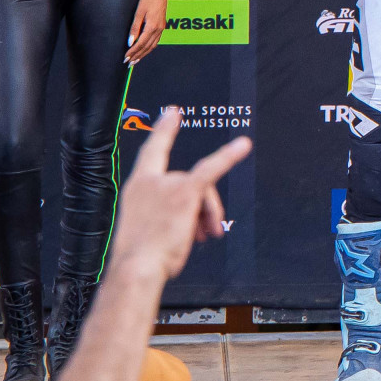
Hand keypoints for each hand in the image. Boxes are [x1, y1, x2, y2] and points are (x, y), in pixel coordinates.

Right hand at [107, 107, 250, 282]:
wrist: (136, 268)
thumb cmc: (141, 257)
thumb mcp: (150, 231)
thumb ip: (168, 217)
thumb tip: (197, 223)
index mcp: (137, 187)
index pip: (151, 153)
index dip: (163, 132)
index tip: (173, 112)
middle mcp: (151, 181)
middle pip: (190, 181)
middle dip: (201, 208)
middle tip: (206, 233)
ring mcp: (168, 184)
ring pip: (203, 190)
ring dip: (207, 215)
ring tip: (205, 236)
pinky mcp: (186, 191)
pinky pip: (212, 168)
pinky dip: (229, 156)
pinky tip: (244, 146)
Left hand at [124, 0, 169, 63]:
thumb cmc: (148, 0)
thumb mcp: (138, 13)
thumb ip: (134, 28)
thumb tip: (130, 42)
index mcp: (152, 27)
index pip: (140, 44)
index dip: (133, 52)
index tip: (125, 58)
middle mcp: (158, 30)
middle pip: (147, 47)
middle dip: (137, 56)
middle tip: (129, 63)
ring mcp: (161, 29)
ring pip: (152, 46)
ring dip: (144, 54)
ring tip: (136, 60)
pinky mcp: (162, 26)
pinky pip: (156, 41)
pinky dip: (149, 48)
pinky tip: (145, 50)